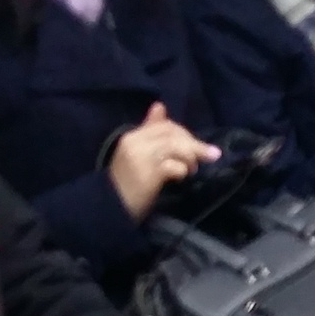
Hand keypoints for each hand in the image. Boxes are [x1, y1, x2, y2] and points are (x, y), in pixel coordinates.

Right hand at [109, 103, 219, 218]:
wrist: (109, 209)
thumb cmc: (127, 183)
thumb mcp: (137, 153)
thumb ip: (150, 131)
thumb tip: (160, 106)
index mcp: (132, 136)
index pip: (164, 125)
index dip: (184, 134)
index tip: (194, 147)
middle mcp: (135, 142)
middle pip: (172, 133)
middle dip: (193, 144)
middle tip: (204, 157)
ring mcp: (141, 158)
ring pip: (175, 147)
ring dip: (191, 157)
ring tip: (192, 170)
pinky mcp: (148, 174)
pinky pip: (174, 166)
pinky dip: (182, 171)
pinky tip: (180, 178)